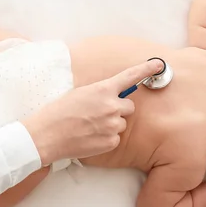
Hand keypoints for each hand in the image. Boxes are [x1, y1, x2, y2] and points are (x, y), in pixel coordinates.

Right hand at [22, 59, 164, 165]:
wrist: (46, 136)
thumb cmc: (57, 113)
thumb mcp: (78, 93)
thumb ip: (98, 93)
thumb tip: (108, 95)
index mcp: (102, 90)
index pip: (130, 77)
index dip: (146, 69)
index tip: (159, 64)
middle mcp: (111, 107)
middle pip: (129, 107)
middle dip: (118, 109)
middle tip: (99, 113)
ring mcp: (112, 125)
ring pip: (120, 123)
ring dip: (110, 124)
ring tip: (89, 127)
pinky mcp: (110, 142)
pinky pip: (115, 138)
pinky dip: (105, 138)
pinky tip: (89, 137)